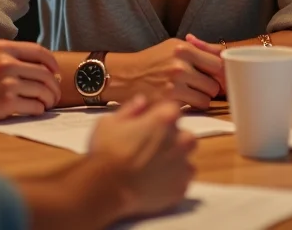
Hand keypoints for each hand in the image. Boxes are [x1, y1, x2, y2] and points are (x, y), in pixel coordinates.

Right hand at [0, 42, 61, 122]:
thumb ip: (8, 54)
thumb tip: (39, 63)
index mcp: (2, 49)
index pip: (38, 51)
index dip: (52, 62)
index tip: (55, 71)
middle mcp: (6, 63)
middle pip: (45, 74)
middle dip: (54, 85)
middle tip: (54, 93)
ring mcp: (7, 83)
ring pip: (43, 91)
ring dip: (49, 99)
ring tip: (47, 103)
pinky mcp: (7, 102)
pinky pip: (34, 106)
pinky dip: (39, 109)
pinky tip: (36, 109)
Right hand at [87, 96, 196, 220]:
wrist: (106, 189)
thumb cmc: (106, 151)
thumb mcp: (109, 121)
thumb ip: (130, 109)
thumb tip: (142, 102)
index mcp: (166, 118)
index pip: (172, 109)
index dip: (159, 116)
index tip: (148, 124)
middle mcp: (182, 140)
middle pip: (184, 136)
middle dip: (171, 140)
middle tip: (150, 148)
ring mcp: (184, 166)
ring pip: (185, 160)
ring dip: (173, 162)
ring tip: (152, 169)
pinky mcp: (181, 188)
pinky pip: (180, 181)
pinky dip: (171, 181)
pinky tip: (153, 183)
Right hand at [113, 38, 223, 109]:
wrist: (126, 76)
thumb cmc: (153, 61)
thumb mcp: (173, 47)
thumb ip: (198, 51)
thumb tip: (224, 60)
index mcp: (183, 49)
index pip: (217, 64)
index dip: (217, 72)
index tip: (213, 76)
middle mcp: (179, 65)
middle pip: (214, 84)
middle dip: (209, 87)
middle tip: (199, 86)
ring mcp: (174, 84)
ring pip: (207, 98)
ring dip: (202, 98)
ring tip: (190, 93)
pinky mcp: (168, 101)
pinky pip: (195, 106)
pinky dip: (192, 105)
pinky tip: (182, 100)